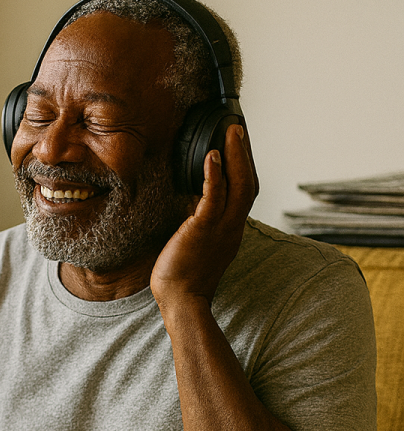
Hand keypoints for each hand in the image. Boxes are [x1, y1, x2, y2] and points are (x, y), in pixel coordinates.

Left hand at [151, 123, 257, 312]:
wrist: (181, 301)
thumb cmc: (183, 278)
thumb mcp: (196, 245)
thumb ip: (198, 224)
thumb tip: (190, 204)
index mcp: (231, 231)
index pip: (244, 193)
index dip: (243, 169)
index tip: (239, 148)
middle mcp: (232, 228)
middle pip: (249, 183)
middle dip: (245, 154)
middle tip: (238, 129)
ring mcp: (221, 229)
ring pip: (238, 186)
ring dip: (236, 156)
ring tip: (231, 131)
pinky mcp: (203, 230)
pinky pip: (214, 197)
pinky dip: (215, 175)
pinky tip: (211, 155)